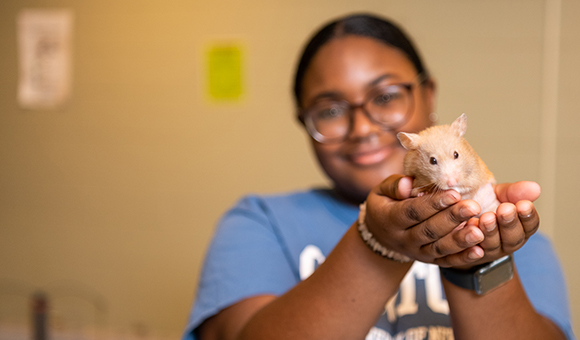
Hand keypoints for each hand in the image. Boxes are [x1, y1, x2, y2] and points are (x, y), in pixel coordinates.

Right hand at [365, 175, 486, 266]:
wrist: (380, 235)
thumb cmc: (385, 206)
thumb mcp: (381, 192)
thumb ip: (394, 186)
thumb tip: (407, 183)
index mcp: (391, 220)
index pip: (413, 212)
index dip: (433, 204)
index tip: (454, 193)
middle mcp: (403, 239)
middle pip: (429, 230)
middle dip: (452, 219)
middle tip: (473, 207)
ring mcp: (417, 252)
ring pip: (439, 248)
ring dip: (460, 240)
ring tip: (479, 230)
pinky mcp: (428, 261)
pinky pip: (446, 261)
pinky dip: (463, 258)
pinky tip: (479, 251)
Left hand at [468, 181, 540, 266]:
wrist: (459, 219)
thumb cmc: (484, 205)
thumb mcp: (499, 195)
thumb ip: (514, 192)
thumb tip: (535, 187)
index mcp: (520, 229)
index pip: (530, 226)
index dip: (528, 216)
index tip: (524, 204)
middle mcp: (506, 243)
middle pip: (513, 238)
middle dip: (509, 223)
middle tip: (504, 209)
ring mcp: (488, 252)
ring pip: (492, 246)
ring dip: (490, 232)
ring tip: (485, 218)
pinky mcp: (467, 256)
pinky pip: (469, 255)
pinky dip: (470, 247)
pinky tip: (469, 232)